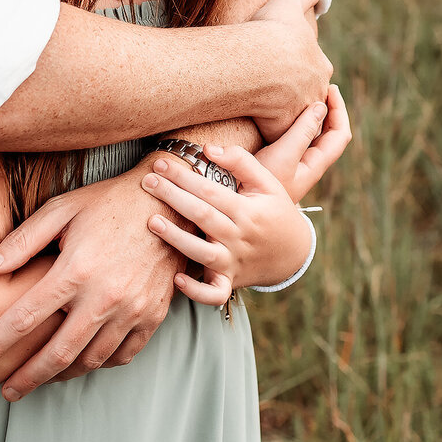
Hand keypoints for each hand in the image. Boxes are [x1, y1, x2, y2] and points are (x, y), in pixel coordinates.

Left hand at [0, 169, 180, 398]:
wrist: (170, 203)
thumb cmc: (108, 203)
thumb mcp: (61, 210)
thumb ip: (21, 241)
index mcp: (76, 270)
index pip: (25, 318)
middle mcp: (105, 296)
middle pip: (57, 354)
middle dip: (27, 378)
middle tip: (6, 392)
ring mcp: (132, 310)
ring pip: (90, 360)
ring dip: (61, 375)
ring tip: (40, 378)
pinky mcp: (153, 315)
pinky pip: (122, 355)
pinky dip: (99, 364)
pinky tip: (81, 362)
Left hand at [141, 106, 338, 294]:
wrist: (293, 253)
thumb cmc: (274, 211)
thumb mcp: (267, 183)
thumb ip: (240, 161)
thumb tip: (208, 148)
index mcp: (248, 211)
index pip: (211, 191)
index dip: (185, 177)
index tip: (160, 164)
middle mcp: (239, 237)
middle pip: (203, 216)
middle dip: (173, 198)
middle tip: (147, 182)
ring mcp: (233, 262)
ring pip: (203, 253)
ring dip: (176, 239)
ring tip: (152, 221)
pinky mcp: (229, 282)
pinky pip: (213, 293)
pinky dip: (196, 291)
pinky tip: (176, 277)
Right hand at [248, 0, 332, 140]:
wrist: (257, 60)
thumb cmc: (271, 30)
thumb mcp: (291, 1)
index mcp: (320, 65)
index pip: (313, 70)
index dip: (297, 68)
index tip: (281, 68)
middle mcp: (315, 91)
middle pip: (307, 97)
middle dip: (293, 97)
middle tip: (271, 93)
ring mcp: (300, 112)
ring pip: (294, 117)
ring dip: (282, 116)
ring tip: (262, 113)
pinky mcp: (282, 128)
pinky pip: (274, 133)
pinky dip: (265, 130)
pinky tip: (250, 125)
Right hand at [257, 84, 350, 202]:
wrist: (240, 207)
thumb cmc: (263, 186)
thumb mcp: (284, 156)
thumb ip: (302, 132)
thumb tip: (321, 106)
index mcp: (316, 164)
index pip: (340, 134)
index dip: (340, 110)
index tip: (330, 88)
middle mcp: (309, 164)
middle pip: (330, 133)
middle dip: (330, 109)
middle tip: (321, 86)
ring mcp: (294, 164)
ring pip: (313, 135)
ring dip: (314, 114)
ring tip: (306, 95)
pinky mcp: (279, 162)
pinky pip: (297, 138)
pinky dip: (298, 122)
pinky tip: (285, 113)